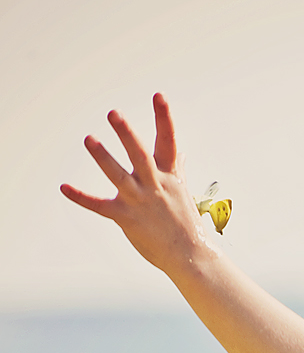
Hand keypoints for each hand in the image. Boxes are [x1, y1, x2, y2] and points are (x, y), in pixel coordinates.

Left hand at [60, 94, 209, 276]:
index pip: (168, 142)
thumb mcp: (183, 193)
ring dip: (103, 157)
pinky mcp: (127, 219)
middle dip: (126, 134)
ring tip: (89, 139)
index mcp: (169, 177)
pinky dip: (82, 198)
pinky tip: (64, 188)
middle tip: (113, 113)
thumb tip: (180, 152)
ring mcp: (140, 202)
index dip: (164, 118)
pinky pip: (100, 207)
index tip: (158, 96)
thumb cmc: (186, 226)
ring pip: (119, 176)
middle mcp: (155, 186)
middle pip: (140, 155)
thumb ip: (176, 170)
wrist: (191, 256)